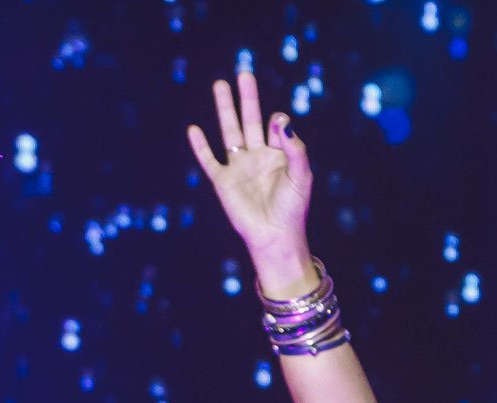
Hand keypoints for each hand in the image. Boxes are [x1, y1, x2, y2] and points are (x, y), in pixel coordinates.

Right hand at [187, 70, 315, 277]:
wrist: (275, 236)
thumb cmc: (292, 209)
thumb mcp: (301, 176)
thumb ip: (295, 149)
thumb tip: (281, 122)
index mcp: (278, 155)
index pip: (276, 128)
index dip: (277, 122)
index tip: (278, 124)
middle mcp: (258, 157)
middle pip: (250, 120)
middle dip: (247, 98)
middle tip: (244, 73)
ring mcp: (239, 167)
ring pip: (230, 132)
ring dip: (225, 109)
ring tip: (220, 84)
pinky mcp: (223, 181)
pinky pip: (209, 160)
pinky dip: (200, 146)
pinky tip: (194, 129)